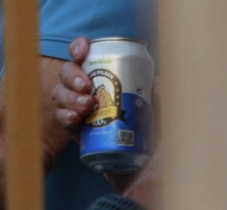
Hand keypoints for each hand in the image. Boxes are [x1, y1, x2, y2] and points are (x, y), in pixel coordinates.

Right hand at [50, 36, 159, 195]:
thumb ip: (162, 99)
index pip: (89, 55)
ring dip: (68, 96)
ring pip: (61, 94)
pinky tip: (74, 119)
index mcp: (112, 80)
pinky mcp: (77, 134)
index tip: (82, 52)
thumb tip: (158, 80)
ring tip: (85, 107)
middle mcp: (93, 92)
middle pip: (69, 73)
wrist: (149, 178)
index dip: (80, 48)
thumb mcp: (165, 118)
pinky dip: (64, 116)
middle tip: (86, 86)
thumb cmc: (159, 146)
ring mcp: (83, 113)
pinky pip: (63, 119)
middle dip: (72, 75)